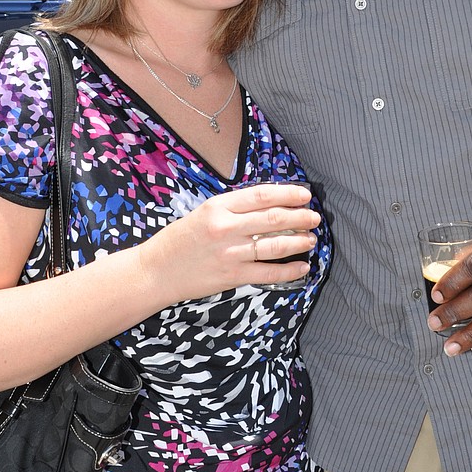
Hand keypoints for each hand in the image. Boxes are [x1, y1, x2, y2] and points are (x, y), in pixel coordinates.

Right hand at [147, 182, 319, 300]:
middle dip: (300, 217)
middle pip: (273, 219)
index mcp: (218, 207)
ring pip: (275, 245)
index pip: (261, 196)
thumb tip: (269, 204)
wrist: (156, 271)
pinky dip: (289, 270)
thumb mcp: (203, 213)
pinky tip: (302, 267)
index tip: (304, 195)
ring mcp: (230, 253)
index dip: (288, 194)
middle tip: (315, 217)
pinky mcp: (232, 276)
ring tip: (312, 239)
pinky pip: (268, 272)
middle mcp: (226, 228)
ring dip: (299, 241)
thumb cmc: (179, 240)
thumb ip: (233, 208)